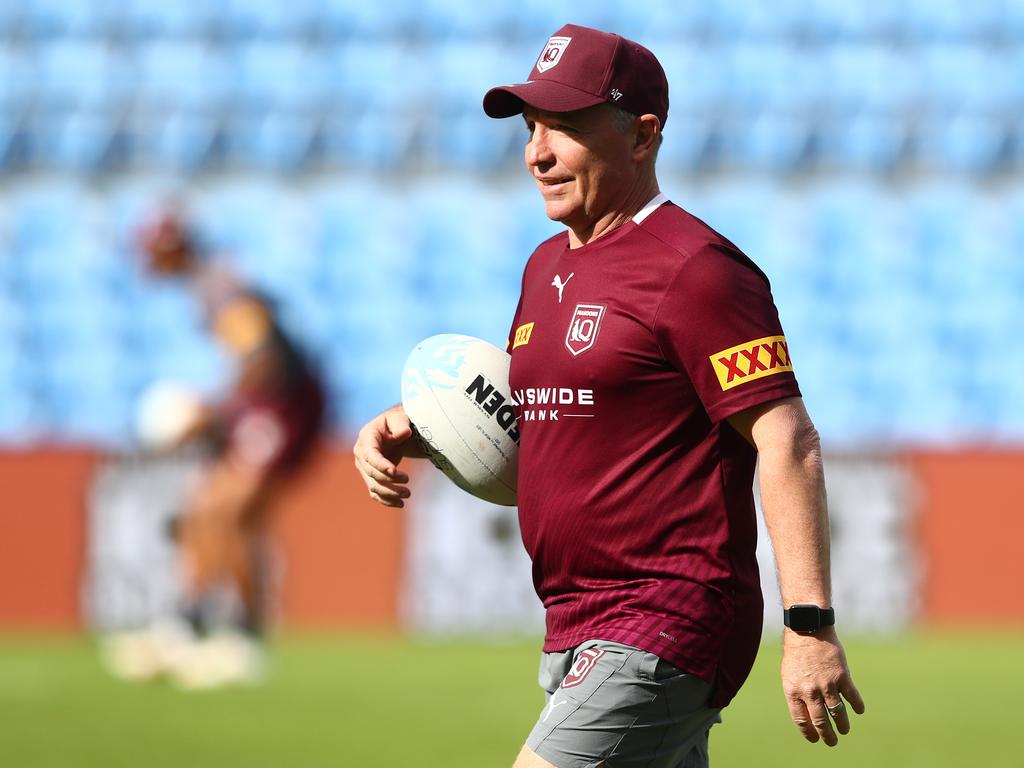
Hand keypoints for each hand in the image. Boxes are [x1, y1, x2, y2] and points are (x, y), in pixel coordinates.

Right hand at [353, 406, 416, 507]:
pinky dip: (386, 500)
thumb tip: (404, 433)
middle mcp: (361, 454)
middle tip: (408, 480)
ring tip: (408, 494)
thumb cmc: (397, 422)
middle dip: (389, 480)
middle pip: (371, 473)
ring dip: (390, 493)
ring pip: (373, 486)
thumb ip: (401, 424)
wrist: (394, 429)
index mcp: (366, 437)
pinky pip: (375, 492)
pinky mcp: (371, 477)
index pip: (370, 455)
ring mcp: (364, 467)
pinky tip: (400, 504)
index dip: (380, 465)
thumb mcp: (400, 418)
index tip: (394, 472)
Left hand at [781, 627, 864, 746]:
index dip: (809, 732)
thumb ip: (797, 694)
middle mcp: (809, 691)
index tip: (815, 739)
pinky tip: (858, 710)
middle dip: (827, 735)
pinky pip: (852, 697)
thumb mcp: (789, 675)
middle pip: (820, 721)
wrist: (807, 631)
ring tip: (844, 730)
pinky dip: (857, 706)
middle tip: (832, 742)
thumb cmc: (796, 653)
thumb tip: (807, 714)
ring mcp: (826, 684)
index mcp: (793, 691)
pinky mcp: (841, 676)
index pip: (801, 720)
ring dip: (842, 725)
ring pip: (837, 713)